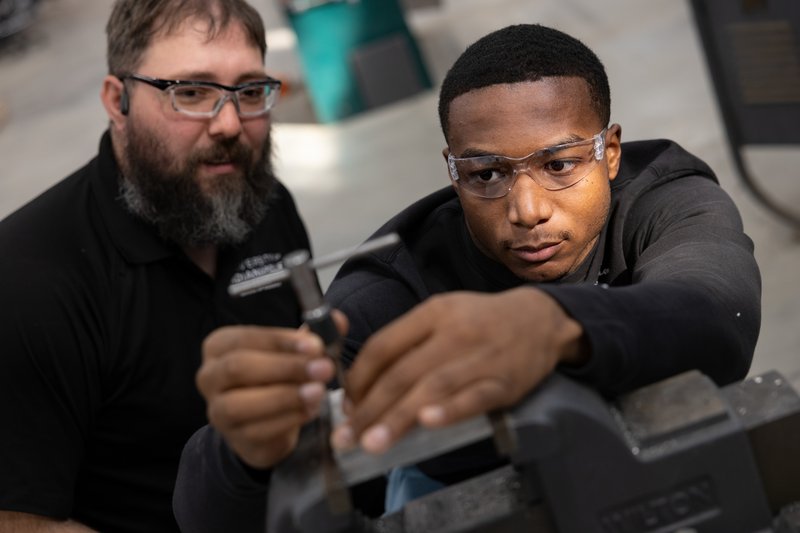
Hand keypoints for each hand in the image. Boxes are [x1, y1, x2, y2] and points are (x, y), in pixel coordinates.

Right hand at [196, 316, 345, 468]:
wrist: (265, 425)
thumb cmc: (276, 378)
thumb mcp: (292, 353)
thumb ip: (312, 337)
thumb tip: (338, 320)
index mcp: (220, 346)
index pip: (245, 338)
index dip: (281, 341)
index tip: (315, 344)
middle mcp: (210, 376)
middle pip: (238, 367)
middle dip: (285, 367)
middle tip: (323, 368)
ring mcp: (217, 410)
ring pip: (241, 404)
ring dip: (285, 397)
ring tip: (319, 392)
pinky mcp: (234, 438)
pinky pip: (258, 430)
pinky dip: (288, 419)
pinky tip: (311, 410)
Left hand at [331, 287, 585, 453]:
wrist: (542, 319)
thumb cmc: (482, 321)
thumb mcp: (443, 315)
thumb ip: (409, 342)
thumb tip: (366, 384)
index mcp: (432, 313)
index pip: (384, 346)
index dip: (359, 378)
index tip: (345, 406)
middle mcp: (454, 333)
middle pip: (402, 372)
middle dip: (369, 408)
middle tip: (345, 437)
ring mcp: (480, 358)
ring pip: (432, 388)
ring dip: (398, 418)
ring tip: (372, 442)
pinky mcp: (504, 382)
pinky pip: (474, 398)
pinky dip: (450, 411)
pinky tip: (427, 423)